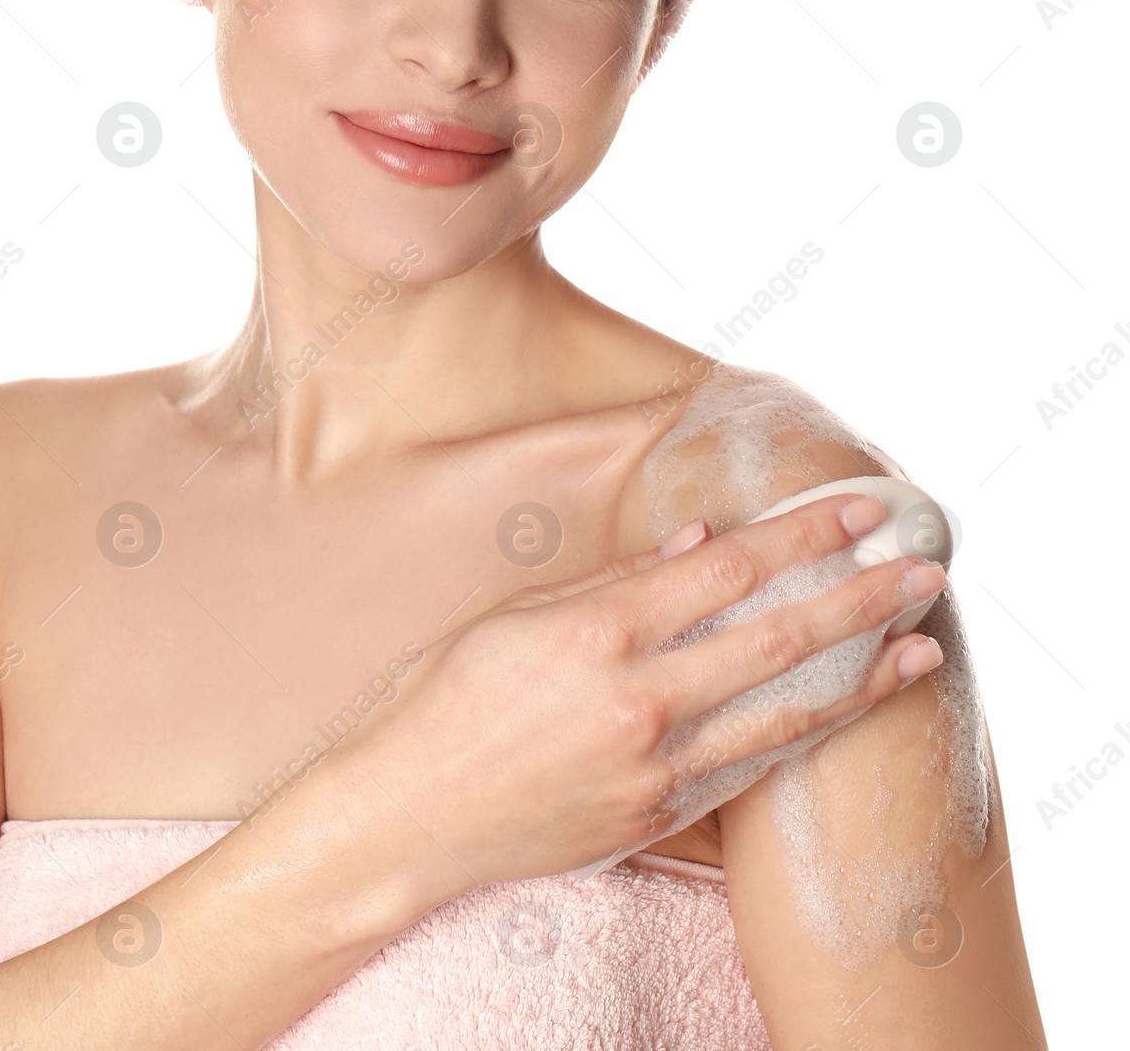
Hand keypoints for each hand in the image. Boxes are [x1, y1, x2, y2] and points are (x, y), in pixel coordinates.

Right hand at [339, 492, 945, 895]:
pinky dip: (804, 734)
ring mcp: (653, 766)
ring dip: (862, 677)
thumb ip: (612, 581)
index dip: (801, 534)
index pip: (727, 568)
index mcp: (594, 632)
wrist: (405, 818)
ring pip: (785, 713)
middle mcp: (636, 698)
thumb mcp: (511, 617)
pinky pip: (748, 768)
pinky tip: (841, 712)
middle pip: (777, 637)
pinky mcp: (655, 815)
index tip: (854, 508)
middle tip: (920, 567)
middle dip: (860, 596)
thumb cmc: (440, 704)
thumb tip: (698, 543)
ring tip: (920, 649)